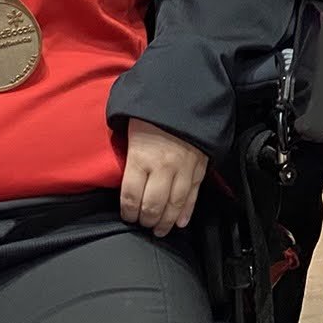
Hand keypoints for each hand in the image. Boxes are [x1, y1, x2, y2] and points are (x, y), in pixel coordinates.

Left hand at [119, 118, 207, 236]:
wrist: (183, 91)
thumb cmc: (150, 109)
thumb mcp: (128, 128)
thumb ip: (127, 155)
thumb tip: (122, 177)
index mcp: (141, 157)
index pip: (131, 196)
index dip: (128, 212)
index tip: (127, 215)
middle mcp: (163, 166)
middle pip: (153, 205)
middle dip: (146, 220)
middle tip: (142, 224)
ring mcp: (184, 168)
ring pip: (175, 204)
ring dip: (166, 221)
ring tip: (160, 231)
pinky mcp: (200, 166)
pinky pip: (194, 194)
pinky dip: (187, 211)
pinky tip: (181, 222)